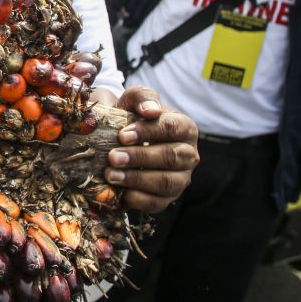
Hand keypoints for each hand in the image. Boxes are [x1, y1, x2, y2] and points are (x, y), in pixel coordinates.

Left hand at [107, 86, 199, 212]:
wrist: (120, 139)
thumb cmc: (131, 116)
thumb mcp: (134, 100)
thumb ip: (143, 98)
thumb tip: (151, 111)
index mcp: (185, 127)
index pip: (172, 128)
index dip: (148, 132)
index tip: (122, 135)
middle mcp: (188, 154)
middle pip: (171, 157)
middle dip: (140, 158)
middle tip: (113, 157)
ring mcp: (181, 178)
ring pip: (166, 182)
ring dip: (137, 180)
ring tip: (111, 175)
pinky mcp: (168, 198)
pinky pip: (158, 203)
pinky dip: (139, 200)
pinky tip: (121, 193)